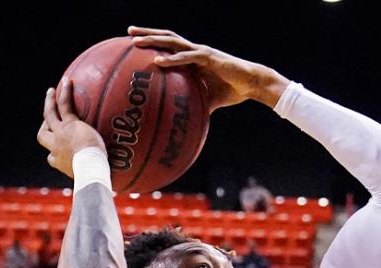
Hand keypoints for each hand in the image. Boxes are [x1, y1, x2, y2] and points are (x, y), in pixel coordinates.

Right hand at [36, 81, 105, 178]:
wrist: (91, 169)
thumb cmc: (96, 178)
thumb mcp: (96, 180)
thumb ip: (102, 180)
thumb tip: (117, 193)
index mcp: (61, 163)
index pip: (52, 158)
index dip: (53, 153)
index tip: (58, 151)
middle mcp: (56, 148)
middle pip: (43, 135)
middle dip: (44, 126)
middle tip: (47, 118)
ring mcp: (60, 134)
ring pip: (49, 115)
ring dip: (49, 103)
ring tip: (51, 91)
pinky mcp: (69, 125)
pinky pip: (64, 105)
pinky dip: (64, 93)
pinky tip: (67, 81)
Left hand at [127, 26, 290, 110]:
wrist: (252, 84)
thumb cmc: (232, 91)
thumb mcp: (208, 100)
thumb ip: (194, 104)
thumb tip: (182, 122)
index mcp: (193, 58)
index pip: (170, 45)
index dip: (153, 42)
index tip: (134, 43)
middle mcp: (195, 51)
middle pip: (167, 37)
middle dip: (148, 33)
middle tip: (128, 32)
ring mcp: (201, 52)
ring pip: (173, 41)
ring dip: (154, 40)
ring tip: (135, 41)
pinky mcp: (209, 57)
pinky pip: (187, 57)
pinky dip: (172, 58)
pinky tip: (158, 61)